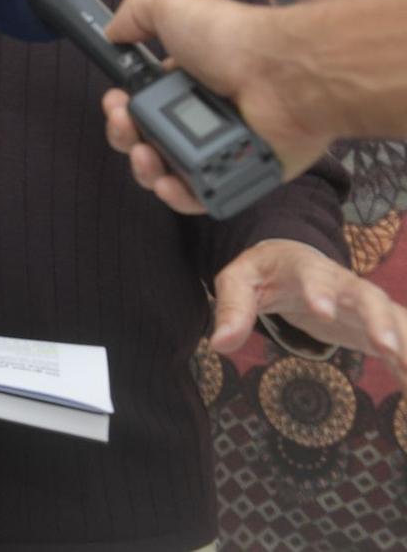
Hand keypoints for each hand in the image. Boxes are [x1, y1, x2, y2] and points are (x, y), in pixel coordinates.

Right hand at [100, 0, 329, 206]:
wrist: (285, 75)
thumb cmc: (232, 40)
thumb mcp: (173, 7)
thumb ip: (136, 12)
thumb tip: (111, 32)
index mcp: (187, 81)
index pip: (143, 103)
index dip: (121, 106)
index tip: (115, 101)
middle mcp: (202, 116)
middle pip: (146, 139)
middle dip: (123, 134)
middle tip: (124, 123)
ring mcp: (219, 150)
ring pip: (166, 171)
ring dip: (144, 166)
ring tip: (145, 154)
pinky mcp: (237, 178)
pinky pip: (199, 198)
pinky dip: (178, 194)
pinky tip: (167, 182)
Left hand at [211, 239, 406, 388]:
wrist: (292, 262)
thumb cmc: (263, 272)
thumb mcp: (238, 282)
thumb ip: (232, 308)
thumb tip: (220, 344)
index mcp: (305, 267)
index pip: (314, 275)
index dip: (320, 291)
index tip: (324, 312)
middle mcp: (343, 283)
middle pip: (368, 297)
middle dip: (379, 320)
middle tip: (387, 346)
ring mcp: (364, 304)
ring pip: (394, 319)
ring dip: (406, 342)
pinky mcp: (375, 325)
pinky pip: (400, 343)